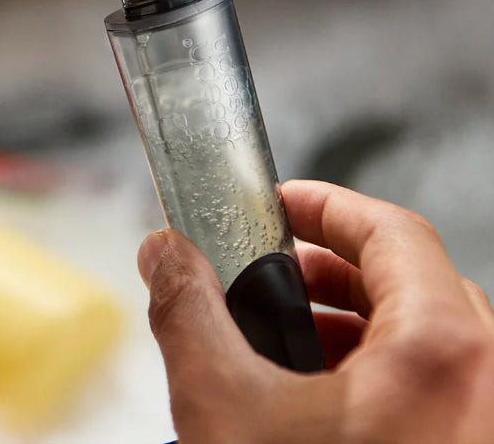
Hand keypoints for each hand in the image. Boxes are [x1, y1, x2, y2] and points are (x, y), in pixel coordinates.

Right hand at [138, 180, 493, 442]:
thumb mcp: (226, 411)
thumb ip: (186, 311)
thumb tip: (162, 252)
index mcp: (444, 349)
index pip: (390, 230)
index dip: (325, 203)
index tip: (279, 201)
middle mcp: (491, 381)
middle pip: (411, 281)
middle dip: (330, 267)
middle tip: (272, 268)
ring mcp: (485, 423)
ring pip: (428, 338)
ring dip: (352, 322)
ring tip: (289, 338)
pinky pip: (436, 389)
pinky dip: (377, 373)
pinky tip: (321, 404)